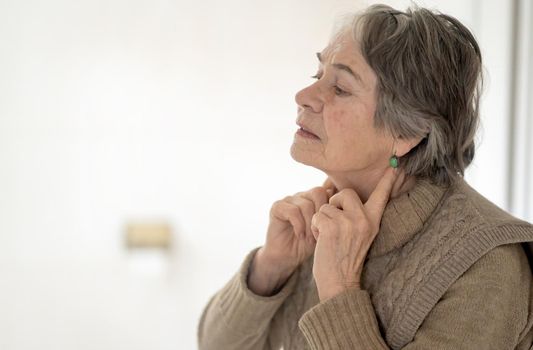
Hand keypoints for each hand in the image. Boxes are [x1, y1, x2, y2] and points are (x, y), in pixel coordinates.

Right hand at [247, 184, 333, 295]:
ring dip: (310, 223)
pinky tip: (301, 236)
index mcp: (317, 198)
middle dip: (323, 215)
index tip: (335, 226)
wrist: (288, 258)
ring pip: (306, 203)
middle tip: (323, 233)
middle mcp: (303, 195)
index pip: (330, 190)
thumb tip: (358, 208)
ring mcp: (289, 200)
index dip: (334, 207)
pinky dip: (299, 225)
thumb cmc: (312, 245)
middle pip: (318, 192)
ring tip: (312, 239)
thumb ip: (341, 218)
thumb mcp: (332, 231)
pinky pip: (292, 210)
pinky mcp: (277, 207)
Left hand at [311, 168, 397, 300]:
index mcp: (373, 221)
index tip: (396, 163)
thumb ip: (358, 215)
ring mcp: (349, 223)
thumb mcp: (360, 234)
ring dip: (322, 219)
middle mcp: (364, 220)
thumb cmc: (345, 258)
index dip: (388, 179)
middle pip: (346, 192)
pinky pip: (318, 214)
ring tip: (328, 237)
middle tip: (333, 222)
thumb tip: (347, 196)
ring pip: (327, 204)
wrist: (339, 282)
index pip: (381, 195)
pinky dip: (315, 227)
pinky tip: (321, 240)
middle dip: (334, 203)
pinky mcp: (332, 227)